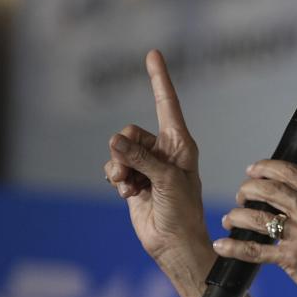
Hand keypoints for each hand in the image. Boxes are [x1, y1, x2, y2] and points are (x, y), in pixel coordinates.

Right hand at [104, 50, 210, 265]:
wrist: (174, 243)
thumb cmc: (182, 210)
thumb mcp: (166, 179)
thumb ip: (140, 157)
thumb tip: (114, 140)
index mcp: (180, 142)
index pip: (167, 103)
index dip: (159, 78)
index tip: (153, 53)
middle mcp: (163, 150)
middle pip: (131, 132)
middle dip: (126, 149)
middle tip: (133, 171)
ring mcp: (147, 165)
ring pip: (119, 150)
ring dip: (120, 168)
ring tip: (131, 186)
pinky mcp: (132, 180)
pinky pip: (114, 167)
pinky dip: (116, 179)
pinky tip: (128, 193)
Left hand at [214, 159, 296, 296]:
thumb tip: (291, 199)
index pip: (292, 172)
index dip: (266, 167)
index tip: (253, 170)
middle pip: (270, 189)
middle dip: (248, 189)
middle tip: (241, 196)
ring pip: (258, 217)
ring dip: (237, 216)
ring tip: (230, 219)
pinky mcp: (294, 260)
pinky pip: (255, 250)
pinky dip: (234, 247)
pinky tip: (223, 245)